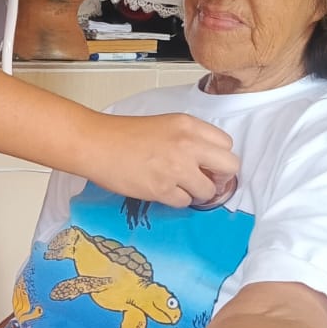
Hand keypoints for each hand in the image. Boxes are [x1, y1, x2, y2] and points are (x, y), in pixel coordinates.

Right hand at [85, 112, 238, 206]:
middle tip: (204, 180)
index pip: (226, 145)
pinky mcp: (162, 189)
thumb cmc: (125, 135)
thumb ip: (190, 138)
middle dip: (220, 177)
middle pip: (229, 167)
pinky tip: (163, 190)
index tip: (209, 165)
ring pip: (208, 190)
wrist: (97, 144)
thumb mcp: (166, 125)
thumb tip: (209, 162)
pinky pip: (185, 202)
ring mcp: (176, 168)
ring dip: (197, 192)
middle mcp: (188, 145)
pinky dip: (177, 200)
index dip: (219, 158)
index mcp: (188, 125)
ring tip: (179, 187)